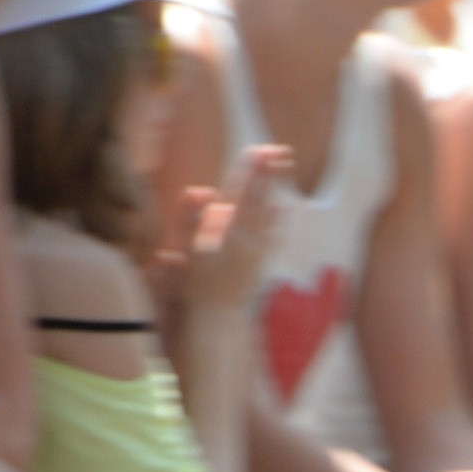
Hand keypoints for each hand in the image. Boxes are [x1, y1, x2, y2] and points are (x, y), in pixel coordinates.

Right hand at [152, 145, 288, 316]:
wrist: (215, 322)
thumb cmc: (195, 288)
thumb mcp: (187, 251)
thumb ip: (191, 219)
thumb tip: (200, 190)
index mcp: (231, 233)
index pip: (243, 194)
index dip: (253, 172)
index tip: (261, 150)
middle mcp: (249, 241)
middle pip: (261, 199)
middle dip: (270, 174)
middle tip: (281, 149)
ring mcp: (256, 252)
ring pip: (270, 213)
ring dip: (276, 189)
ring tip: (285, 167)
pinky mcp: (257, 264)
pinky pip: (271, 235)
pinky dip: (278, 220)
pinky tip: (285, 211)